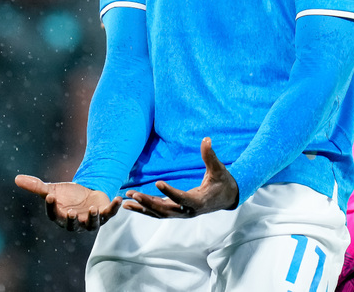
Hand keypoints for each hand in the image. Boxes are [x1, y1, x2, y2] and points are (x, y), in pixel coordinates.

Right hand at [14, 175, 121, 231]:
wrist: (86, 194)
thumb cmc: (67, 195)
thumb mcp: (52, 189)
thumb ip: (36, 186)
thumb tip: (16, 178)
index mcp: (61, 216)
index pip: (54, 214)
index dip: (51, 206)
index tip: (50, 195)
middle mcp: (75, 222)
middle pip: (72, 224)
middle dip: (72, 220)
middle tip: (71, 213)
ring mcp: (90, 220)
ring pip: (92, 224)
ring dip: (93, 217)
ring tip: (93, 209)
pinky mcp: (104, 214)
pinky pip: (110, 214)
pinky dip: (114, 208)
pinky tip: (118, 198)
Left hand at [123, 137, 238, 218]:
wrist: (226, 198)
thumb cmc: (222, 182)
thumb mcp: (219, 169)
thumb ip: (210, 156)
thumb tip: (206, 139)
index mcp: (199, 202)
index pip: (182, 198)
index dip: (170, 192)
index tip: (158, 182)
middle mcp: (188, 212)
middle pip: (165, 210)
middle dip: (148, 203)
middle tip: (134, 194)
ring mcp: (181, 213)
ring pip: (158, 213)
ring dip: (142, 207)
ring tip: (127, 200)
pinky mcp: (176, 211)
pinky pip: (158, 212)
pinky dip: (144, 208)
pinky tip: (131, 204)